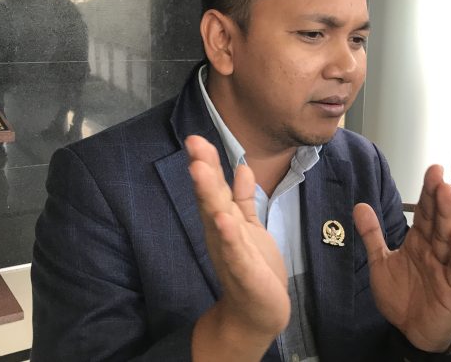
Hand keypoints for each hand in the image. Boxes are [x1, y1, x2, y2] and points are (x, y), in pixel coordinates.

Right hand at [186, 135, 289, 360]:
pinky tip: (224, 218)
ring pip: (217, 218)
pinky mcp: (243, 271)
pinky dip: (229, 234)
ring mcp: (229, 250)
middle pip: (210, 196)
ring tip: (200, 170)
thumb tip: (242, 168)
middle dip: (203, 170)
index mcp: (223, 219)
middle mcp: (220, 232)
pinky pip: (234, 250)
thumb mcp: (248, 226)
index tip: (196, 138)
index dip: (206, 162)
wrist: (257, 312)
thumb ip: (244, 199)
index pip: (213, 186)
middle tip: (193, 143)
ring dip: (208, 194)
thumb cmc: (253, 268)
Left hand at [354, 165, 450, 352]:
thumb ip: (372, 235)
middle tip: (437, 174)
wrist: (412, 331)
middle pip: (437, 220)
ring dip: (448, 216)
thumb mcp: (381, 262)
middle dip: (437, 197)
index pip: (424, 212)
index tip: (432, 170)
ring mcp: (446, 265)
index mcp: (418, 241)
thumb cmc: (401, 297)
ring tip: (447, 194)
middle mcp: (435, 249)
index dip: (427, 192)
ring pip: (448, 237)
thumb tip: (359, 205)